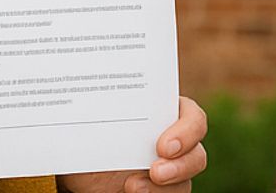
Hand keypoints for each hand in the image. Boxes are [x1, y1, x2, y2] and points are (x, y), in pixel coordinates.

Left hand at [57, 95, 207, 192]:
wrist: (77, 164)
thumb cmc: (88, 133)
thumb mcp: (91, 120)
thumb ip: (101, 111)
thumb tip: (90, 93)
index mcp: (164, 113)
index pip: (193, 117)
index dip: (186, 131)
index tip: (163, 146)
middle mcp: (173, 141)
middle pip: (197, 155)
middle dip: (180, 166)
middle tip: (155, 171)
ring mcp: (169, 170)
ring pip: (185, 183)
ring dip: (163, 189)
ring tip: (131, 187)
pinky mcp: (159, 192)